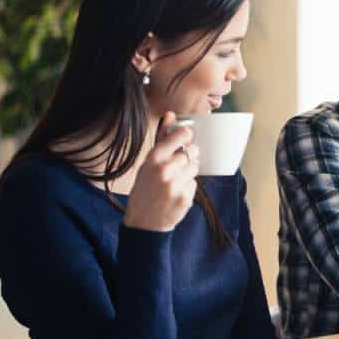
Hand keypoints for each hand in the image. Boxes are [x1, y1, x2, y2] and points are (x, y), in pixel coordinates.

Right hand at [124, 111, 200, 231]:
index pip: (180, 136)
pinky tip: (175, 193)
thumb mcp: (147, 164)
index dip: (186, 135)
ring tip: (175, 181)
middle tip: (177, 166)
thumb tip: (171, 115)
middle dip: (188, 157)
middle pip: (191, 152)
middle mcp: (165, 170)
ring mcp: (175, 185)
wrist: (143, 223)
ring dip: (188, 172)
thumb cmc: (145, 190)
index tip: (187, 136)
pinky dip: (188, 187)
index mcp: (153, 159)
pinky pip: (194, 184)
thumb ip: (161, 140)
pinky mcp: (185, 197)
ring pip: (194, 168)